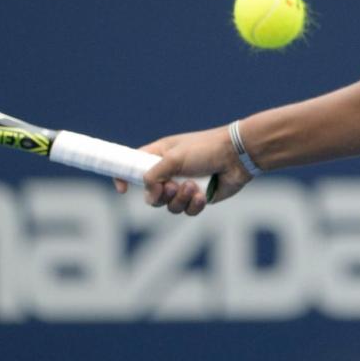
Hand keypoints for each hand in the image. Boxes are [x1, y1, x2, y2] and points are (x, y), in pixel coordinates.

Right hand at [112, 125, 255, 215]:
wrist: (237, 157)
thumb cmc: (206, 149)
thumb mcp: (175, 157)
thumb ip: (154, 173)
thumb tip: (146, 189)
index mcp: (160, 155)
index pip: (133, 166)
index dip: (124, 177)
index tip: (122, 189)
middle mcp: (169, 172)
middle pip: (150, 195)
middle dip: (159, 195)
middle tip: (172, 187)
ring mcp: (183, 186)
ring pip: (169, 206)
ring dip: (180, 199)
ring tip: (193, 187)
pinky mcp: (198, 198)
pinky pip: (187, 211)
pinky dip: (194, 205)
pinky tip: (202, 194)